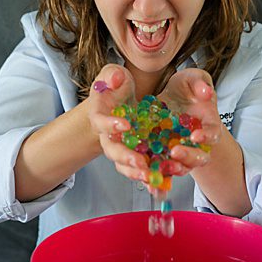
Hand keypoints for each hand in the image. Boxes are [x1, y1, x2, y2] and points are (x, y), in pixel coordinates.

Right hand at [84, 66, 151, 185]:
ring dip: (137, 173)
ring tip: (151, 177)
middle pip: (112, 150)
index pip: (101, 122)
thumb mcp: (114, 74)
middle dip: (125, 157)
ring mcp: (122, 148)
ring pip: (125, 165)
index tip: (125, 125)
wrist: (121, 100)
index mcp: (100, 116)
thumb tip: (117, 78)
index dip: (111, 124)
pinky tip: (162, 187)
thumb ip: (113, 75)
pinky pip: (141, 170)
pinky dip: (150, 179)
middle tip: (140, 163)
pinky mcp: (137, 155)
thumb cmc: (116, 85)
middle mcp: (108, 137)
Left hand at [154, 68, 223, 181]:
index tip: (196, 136)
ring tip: (161, 167)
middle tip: (175, 152)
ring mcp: (180, 152)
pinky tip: (147, 180)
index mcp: (207, 126)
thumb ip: (200, 83)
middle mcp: (196, 145)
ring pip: (181, 168)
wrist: (170, 99)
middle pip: (199, 158)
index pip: (212, 135)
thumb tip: (206, 93)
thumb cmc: (187, 89)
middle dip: (188, 157)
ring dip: (172, 169)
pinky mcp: (163, 157)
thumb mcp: (193, 79)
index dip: (207, 137)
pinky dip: (156, 178)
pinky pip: (161, 171)